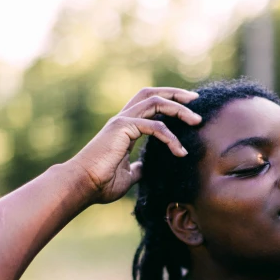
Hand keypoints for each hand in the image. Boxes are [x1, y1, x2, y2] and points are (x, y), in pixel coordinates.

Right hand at [67, 87, 201, 203]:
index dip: (169, 103)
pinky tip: (180, 151)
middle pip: (152, 94)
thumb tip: (145, 169)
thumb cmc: (101, 183)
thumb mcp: (127, 176)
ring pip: (155, 102)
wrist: (83, 186)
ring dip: (178, 109)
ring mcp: (122, 121)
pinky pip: (154, 125)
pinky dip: (170, 136)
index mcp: (124, 128)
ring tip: (196, 120)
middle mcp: (123, 120)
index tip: (189, 109)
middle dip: (176, 94)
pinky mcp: (122, 128)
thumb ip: (137, 169)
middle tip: (196, 100)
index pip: (149, 105)